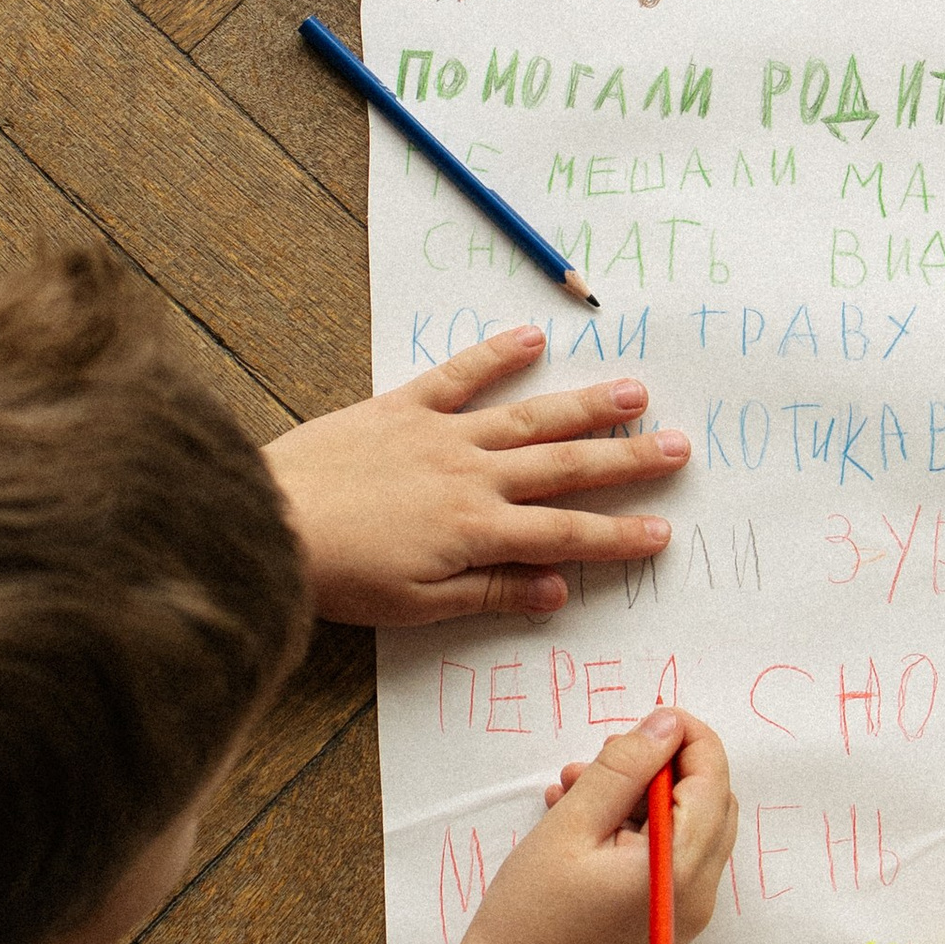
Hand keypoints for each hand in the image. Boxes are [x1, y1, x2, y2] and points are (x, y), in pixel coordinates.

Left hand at [265, 326, 687, 623]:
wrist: (267, 522)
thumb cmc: (336, 575)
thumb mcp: (416, 604)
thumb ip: (489, 592)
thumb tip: (555, 589)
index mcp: (476, 529)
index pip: (564, 535)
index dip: (617, 536)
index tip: (661, 532)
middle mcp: (471, 475)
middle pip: (564, 466)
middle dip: (625, 460)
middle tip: (677, 446)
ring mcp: (439, 434)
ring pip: (527, 415)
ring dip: (584, 404)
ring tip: (632, 391)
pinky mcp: (400, 407)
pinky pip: (458, 376)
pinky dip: (495, 356)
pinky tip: (532, 339)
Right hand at [447, 710, 734, 943]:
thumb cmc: (530, 918)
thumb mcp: (570, 826)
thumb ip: (623, 769)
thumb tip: (666, 725)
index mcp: (678, 870)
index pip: (712, 781)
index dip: (689, 738)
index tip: (650, 719)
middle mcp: (696, 895)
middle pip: (710, 805)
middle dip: (664, 767)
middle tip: (607, 756)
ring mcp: (684, 914)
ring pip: (687, 829)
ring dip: (641, 797)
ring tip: (575, 788)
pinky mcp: (664, 924)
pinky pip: (667, 859)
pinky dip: (635, 830)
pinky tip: (581, 820)